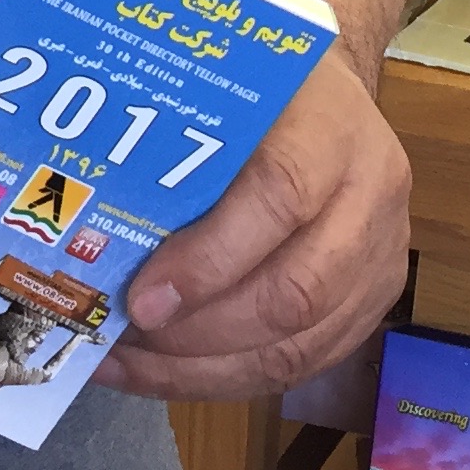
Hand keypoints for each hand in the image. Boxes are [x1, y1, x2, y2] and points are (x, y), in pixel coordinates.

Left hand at [93, 57, 409, 401]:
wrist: (333, 99)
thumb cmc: (265, 89)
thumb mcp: (227, 89)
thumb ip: (178, 145)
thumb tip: (88, 216)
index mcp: (333, 128)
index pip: (281, 199)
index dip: (209, 259)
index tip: (141, 296)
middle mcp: (371, 197)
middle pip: (295, 293)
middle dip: (198, 332)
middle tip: (122, 336)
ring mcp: (380, 259)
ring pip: (298, 347)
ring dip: (203, 371)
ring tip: (128, 365)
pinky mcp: (372, 306)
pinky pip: (300, 365)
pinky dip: (226, 380)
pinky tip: (163, 373)